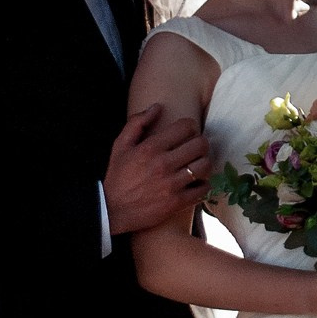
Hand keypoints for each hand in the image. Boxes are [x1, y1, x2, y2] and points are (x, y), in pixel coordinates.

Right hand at [104, 105, 211, 236]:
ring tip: (197, 165)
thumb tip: (157, 107)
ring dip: (204, 163)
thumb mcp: (120, 146)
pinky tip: (195, 183)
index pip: (186, 126)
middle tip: (195, 149)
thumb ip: (137, 122)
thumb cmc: (118, 176)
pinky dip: (203, 185)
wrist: (112, 210)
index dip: (190, 127)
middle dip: (201, 143)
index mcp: (151, 147)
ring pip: (205, 165)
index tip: (187, 133)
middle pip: (201, 144)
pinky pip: (203, 189)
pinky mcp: (177, 202)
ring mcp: (172, 184)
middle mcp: (163, 164)